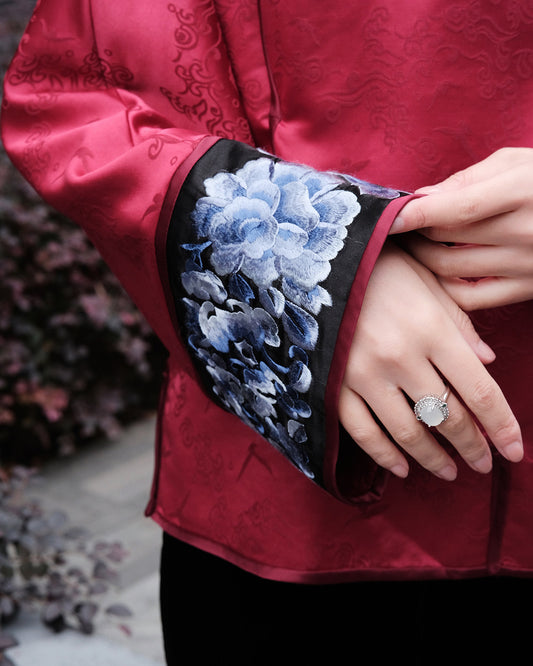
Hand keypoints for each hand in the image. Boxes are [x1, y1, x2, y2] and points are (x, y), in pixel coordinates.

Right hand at [338, 243, 522, 479]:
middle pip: (447, 417)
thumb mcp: (428, 283)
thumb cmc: (381, 268)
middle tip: (483, 464)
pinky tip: (401, 468)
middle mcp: (400, 357)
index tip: (514, 452)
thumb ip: (460, 324)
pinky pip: (362, 431)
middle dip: (471, 446)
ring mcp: (364, 374)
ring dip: (433, 458)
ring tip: (449, 472)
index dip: (501, 426)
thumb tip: (487, 363)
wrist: (316, 263)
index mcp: (431, 329)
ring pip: (407, 432)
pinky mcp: (335, 384)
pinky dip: (384, 455)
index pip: (479, 390)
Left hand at [390, 148, 532, 309]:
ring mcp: (526, 265)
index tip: (386, 216)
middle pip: (446, 239)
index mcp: (523, 192)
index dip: (416, 214)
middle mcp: (526, 232)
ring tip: (412, 244)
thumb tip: (421, 198)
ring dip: (421, 258)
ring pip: (449, 269)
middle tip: (397, 225)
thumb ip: (468, 180)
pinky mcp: (527, 289)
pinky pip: (470, 298)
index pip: (458, 208)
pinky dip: (445, 287)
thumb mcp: (517, 161)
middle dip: (413, 231)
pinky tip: (438, 270)